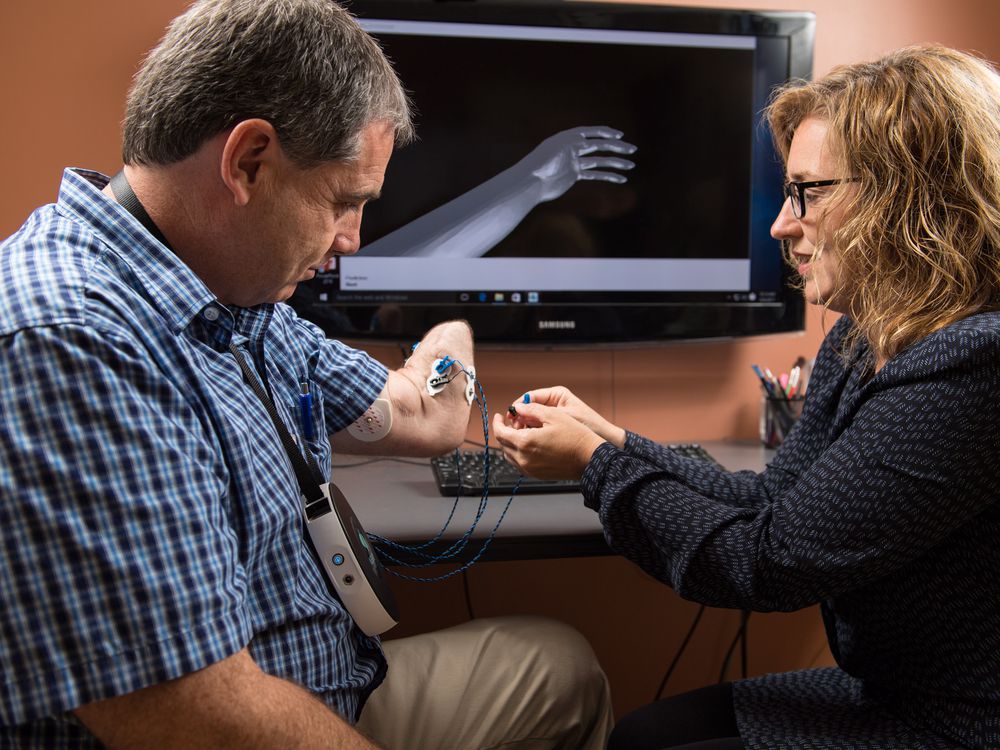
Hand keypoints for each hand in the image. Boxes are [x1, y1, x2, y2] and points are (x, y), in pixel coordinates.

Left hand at [492, 402, 605, 479]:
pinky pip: (518, 463)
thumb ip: (531, 410)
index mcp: (525, 442)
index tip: (500, 416)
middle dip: (504, 431)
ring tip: (521, 432)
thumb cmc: (575, 437)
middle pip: (503, 444)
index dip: (497, 422)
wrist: (589, 459)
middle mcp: (523, 458)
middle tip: (514, 422)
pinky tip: (528, 445)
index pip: (500, 432)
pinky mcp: (535, 475)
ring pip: (509, 455)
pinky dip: (517, 453)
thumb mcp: (553, 415)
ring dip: (510, 443)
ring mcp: (529, 468)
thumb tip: (518, 408)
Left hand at [518, 126, 636, 202]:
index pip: (592, 133)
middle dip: (616, 147)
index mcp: (568, 138)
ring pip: (599, 161)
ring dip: (615, 163)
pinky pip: (594, 174)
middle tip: (632, 150)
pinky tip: (620, 179)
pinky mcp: (574, 174)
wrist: (530, 183)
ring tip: (631, 166)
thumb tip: (589, 143)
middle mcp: (573, 147)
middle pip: (599, 145)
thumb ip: (573, 146)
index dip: (607, 133)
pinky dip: (607, 176)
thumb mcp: (556, 151)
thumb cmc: (539, 166)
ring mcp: (574, 161)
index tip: (621, 135)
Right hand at [519, 386, 625, 448]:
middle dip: (520, 419)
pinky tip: (530, 442)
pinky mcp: (554, 428)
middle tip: (515, 429)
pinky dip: (532, 435)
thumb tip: (518, 410)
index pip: (529, 397)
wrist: (602, 444)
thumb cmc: (589, 427)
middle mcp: (554, 403)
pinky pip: (538, 430)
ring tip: (522, 437)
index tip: (511, 417)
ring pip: (531, 421)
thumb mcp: (563, 417)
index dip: (518, 407)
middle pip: (528, 409)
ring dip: (525, 428)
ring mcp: (553, 416)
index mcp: (556, 395)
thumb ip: (540, 413)